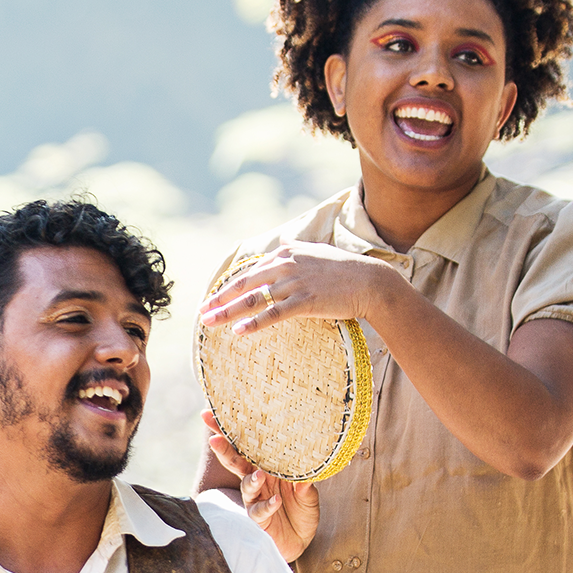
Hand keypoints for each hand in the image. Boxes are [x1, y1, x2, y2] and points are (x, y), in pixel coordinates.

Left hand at [198, 242, 394, 337]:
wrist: (372, 282)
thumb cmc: (344, 270)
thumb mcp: (316, 251)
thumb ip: (295, 247)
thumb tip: (282, 241)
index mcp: (285, 253)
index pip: (249, 272)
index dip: (228, 287)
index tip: (212, 299)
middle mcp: (286, 265)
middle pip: (244, 284)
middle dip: (219, 299)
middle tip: (201, 312)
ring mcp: (295, 283)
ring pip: (253, 299)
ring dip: (228, 312)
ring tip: (209, 323)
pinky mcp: (306, 301)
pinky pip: (274, 314)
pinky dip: (255, 323)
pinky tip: (238, 332)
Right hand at [201, 411, 318, 561]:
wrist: (301, 539)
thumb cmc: (302, 509)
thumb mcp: (309, 493)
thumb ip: (305, 484)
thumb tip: (305, 474)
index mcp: (268, 465)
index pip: (248, 446)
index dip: (232, 432)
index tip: (215, 416)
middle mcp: (258, 480)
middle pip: (236, 462)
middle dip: (224, 450)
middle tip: (214, 440)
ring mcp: (255, 499)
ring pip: (247, 486)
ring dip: (251, 481)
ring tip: (259, 476)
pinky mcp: (258, 519)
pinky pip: (259, 511)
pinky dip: (267, 506)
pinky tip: (276, 502)